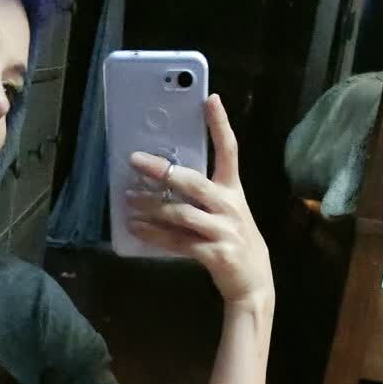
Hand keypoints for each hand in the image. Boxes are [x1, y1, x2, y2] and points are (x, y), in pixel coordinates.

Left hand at [125, 93, 273, 308]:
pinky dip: (154, 235)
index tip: (210, 98)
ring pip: (181, 213)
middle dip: (162, 170)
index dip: (220, 125)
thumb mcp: (227, 213)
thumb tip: (166, 178)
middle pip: (193, 182)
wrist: (253, 284)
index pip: (229, 151)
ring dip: (152, 206)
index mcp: (233, 191)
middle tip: (136, 160)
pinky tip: (136, 228)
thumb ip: (203, 196)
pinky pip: (177, 242)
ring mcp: (223, 231)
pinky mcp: (214, 254)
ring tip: (129, 200)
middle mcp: (229, 207)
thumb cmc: (235, 242)